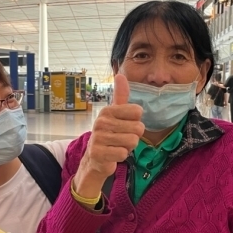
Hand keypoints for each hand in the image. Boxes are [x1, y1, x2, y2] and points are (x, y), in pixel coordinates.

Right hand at [73, 75, 143, 197]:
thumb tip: (120, 74)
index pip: (138, 112)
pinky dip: (121, 156)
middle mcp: (101, 122)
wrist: (95, 158)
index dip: (135, 122)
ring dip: (128, 147)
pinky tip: (113, 154)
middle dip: (133, 137)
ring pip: (132, 141)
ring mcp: (98, 137)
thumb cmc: (109, 134)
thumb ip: (121, 95)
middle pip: (138, 128)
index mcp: (108, 110)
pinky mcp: (98, 153)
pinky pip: (123, 153)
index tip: (125, 126)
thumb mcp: (115, 114)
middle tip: (121, 139)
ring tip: (116, 146)